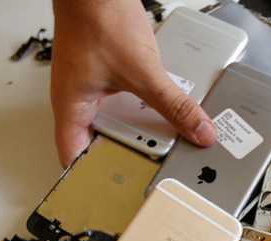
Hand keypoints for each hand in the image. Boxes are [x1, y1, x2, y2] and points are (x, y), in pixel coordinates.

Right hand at [50, 0, 215, 166]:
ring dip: (135, 132)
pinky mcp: (105, 75)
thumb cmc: (97, 17)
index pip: (74, 159)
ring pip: (114, 123)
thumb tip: (198, 131)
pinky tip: (158, 111)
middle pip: (99, 144)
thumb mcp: (143, 72)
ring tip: (158, 144)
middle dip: (124, 157)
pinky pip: (123, 102)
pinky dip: (141, 109)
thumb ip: (173, 105)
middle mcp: (78, 101)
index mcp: (72, 107)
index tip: (114, 193)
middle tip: (148, 170)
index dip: (91, 180)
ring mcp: (90, 88)